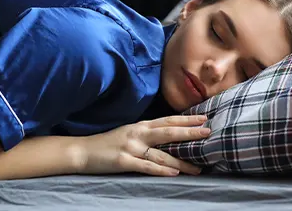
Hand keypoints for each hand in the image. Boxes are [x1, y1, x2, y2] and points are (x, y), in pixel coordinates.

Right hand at [77, 114, 209, 176]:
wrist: (83, 151)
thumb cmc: (108, 142)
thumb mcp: (130, 132)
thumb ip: (148, 132)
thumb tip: (171, 135)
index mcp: (141, 125)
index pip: (168, 120)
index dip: (187, 119)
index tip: (204, 118)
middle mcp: (138, 133)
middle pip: (169, 132)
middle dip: (190, 133)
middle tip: (208, 133)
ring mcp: (131, 147)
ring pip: (162, 154)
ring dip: (181, 161)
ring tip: (197, 167)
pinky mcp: (123, 162)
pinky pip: (146, 166)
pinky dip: (161, 171)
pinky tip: (173, 173)